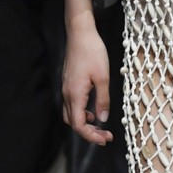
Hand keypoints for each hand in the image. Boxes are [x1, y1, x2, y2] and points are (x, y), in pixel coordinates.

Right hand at [62, 22, 112, 144]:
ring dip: (84, 123)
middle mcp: (67, 94)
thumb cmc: (92, 52)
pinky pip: (72, 105)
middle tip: (106, 135)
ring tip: (100, 126)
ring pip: (71, 115)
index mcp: (75, 95)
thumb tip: (103, 118)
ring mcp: (66, 89)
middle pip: (73, 123)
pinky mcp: (68, 84)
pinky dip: (81, 113)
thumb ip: (103, 99)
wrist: (80, 34)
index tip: (105, 139)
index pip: (79, 125)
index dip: (91, 136)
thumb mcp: (103, 77)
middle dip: (89, 133)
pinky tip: (93, 110)